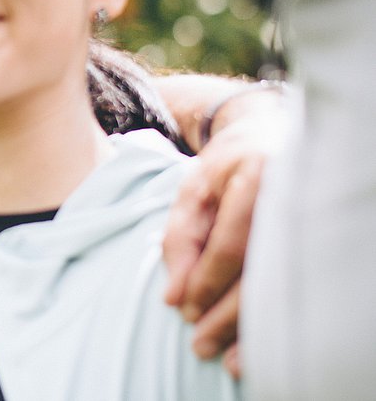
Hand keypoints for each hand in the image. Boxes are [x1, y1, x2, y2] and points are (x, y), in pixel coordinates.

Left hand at [162, 87, 291, 377]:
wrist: (272, 136)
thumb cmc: (227, 165)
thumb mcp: (193, 191)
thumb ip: (180, 239)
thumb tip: (175, 298)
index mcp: (257, 176)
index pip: (231, 242)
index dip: (206, 281)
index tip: (184, 311)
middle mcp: (293, 198)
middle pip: (261, 272)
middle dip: (227, 315)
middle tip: (200, 346)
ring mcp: (314, 219)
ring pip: (283, 285)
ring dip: (253, 329)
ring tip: (227, 361)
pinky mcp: (321, 239)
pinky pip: (298, 286)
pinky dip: (276, 322)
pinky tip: (256, 349)